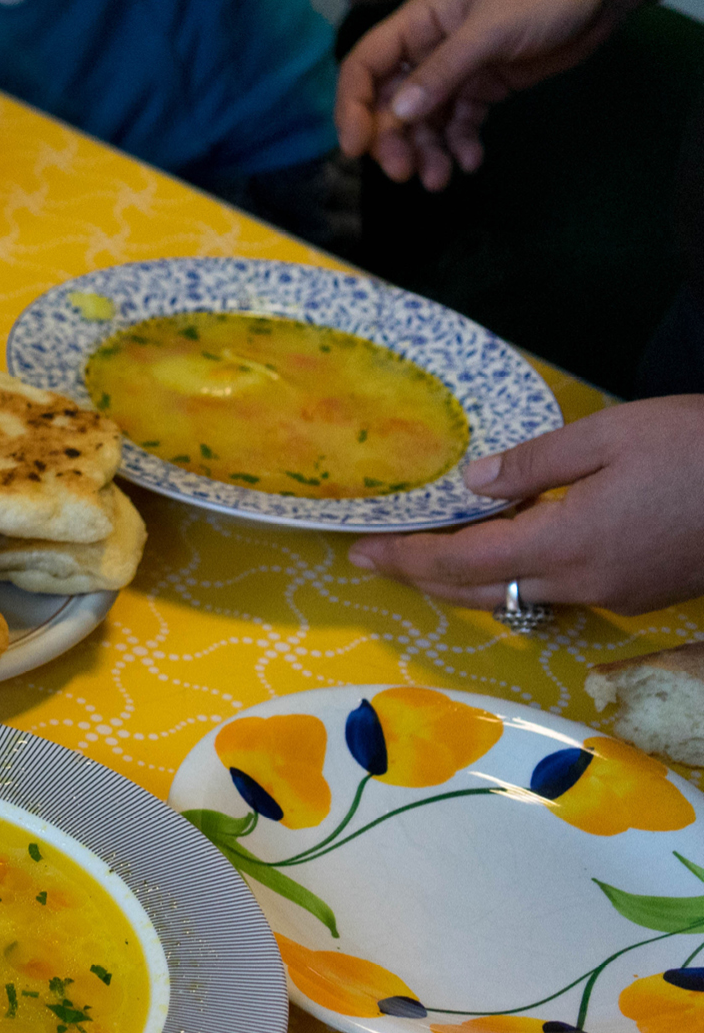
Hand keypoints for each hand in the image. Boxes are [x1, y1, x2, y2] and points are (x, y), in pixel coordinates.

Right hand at [334, 0, 630, 190]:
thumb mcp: (491, 28)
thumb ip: (444, 71)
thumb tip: (399, 113)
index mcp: (418, 23)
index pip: (365, 66)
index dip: (352, 107)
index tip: (355, 148)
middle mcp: (428, 49)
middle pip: (391, 102)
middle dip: (393, 140)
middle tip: (405, 173)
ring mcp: (458, 69)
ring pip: (425, 119)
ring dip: (426, 151)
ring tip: (440, 180)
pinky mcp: (486, 85)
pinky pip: (460, 121)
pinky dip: (460, 144)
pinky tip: (471, 161)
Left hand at [347, 395, 703, 614]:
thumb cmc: (700, 448)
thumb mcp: (611, 434)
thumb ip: (535, 463)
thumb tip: (472, 483)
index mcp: (566, 543)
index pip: (462, 563)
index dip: (406, 560)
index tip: (362, 554)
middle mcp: (584, 583)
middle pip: (482, 593)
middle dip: (424, 577)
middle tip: (378, 559)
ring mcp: (615, 594)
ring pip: (520, 598)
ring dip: (470, 581)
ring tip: (429, 554)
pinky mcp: (642, 592)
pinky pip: (560, 592)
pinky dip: (519, 575)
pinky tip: (510, 546)